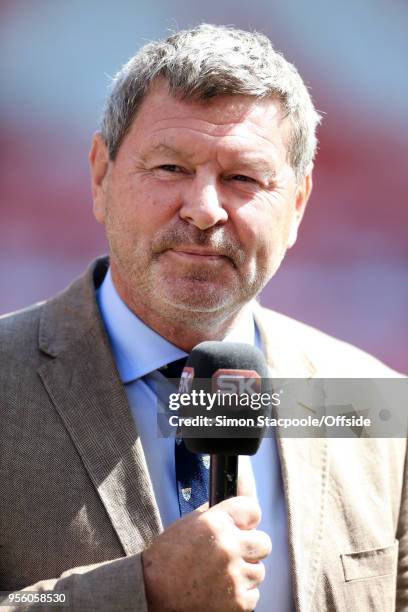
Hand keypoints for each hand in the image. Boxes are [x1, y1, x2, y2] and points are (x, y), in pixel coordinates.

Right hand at [142, 495, 270, 611]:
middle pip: (264, 542)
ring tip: (220, 574)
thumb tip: (243, 482)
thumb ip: (220, 509)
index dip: (247, 519)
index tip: (243, 525)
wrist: (152, 592)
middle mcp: (228, 548)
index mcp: (216, 523)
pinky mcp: (238, 603)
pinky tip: (220, 590)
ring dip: (244, 572)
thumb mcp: (191, 522)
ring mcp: (234, 577)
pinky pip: (254, 594)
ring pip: (259, 570)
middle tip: (232, 552)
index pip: (253, 510)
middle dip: (250, 547)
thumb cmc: (169, 556)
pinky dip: (240, 594)